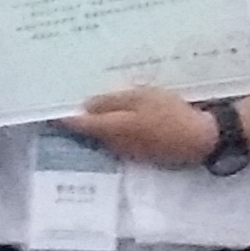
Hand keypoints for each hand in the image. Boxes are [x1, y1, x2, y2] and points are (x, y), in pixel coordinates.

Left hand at [64, 84, 222, 167]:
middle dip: (80, 119)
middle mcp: (115, 145)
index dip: (64, 117)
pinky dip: (114, 128)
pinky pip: (120, 139)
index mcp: (112, 129)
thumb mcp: (141, 97)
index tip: (49, 109)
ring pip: (105, 137)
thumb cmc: (170, 113)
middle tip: (69, 100)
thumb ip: (112, 102)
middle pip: (90, 133)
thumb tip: (85, 106)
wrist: (200, 138)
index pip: (80, 125)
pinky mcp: (142, 153)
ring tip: (92, 104)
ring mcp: (129, 151)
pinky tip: (120, 116)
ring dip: (97, 124)